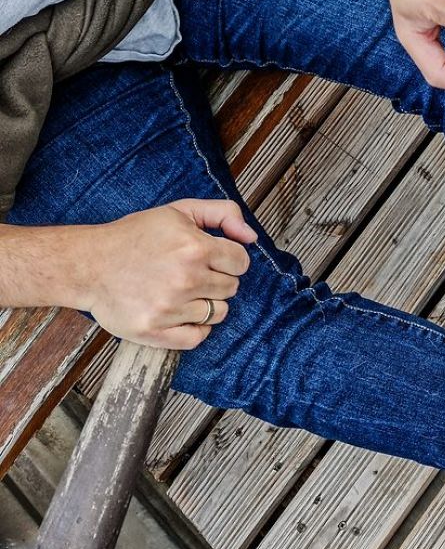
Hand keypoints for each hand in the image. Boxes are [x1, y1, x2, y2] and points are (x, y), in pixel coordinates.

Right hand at [81, 199, 257, 349]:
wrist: (88, 265)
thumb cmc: (135, 236)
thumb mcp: (179, 211)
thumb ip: (223, 214)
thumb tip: (252, 237)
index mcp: (194, 248)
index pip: (241, 262)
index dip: (229, 259)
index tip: (211, 258)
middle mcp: (185, 279)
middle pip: (232, 288)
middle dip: (216, 280)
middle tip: (190, 274)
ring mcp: (169, 308)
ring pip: (218, 313)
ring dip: (206, 304)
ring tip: (181, 292)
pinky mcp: (154, 331)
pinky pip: (198, 338)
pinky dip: (194, 328)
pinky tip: (179, 313)